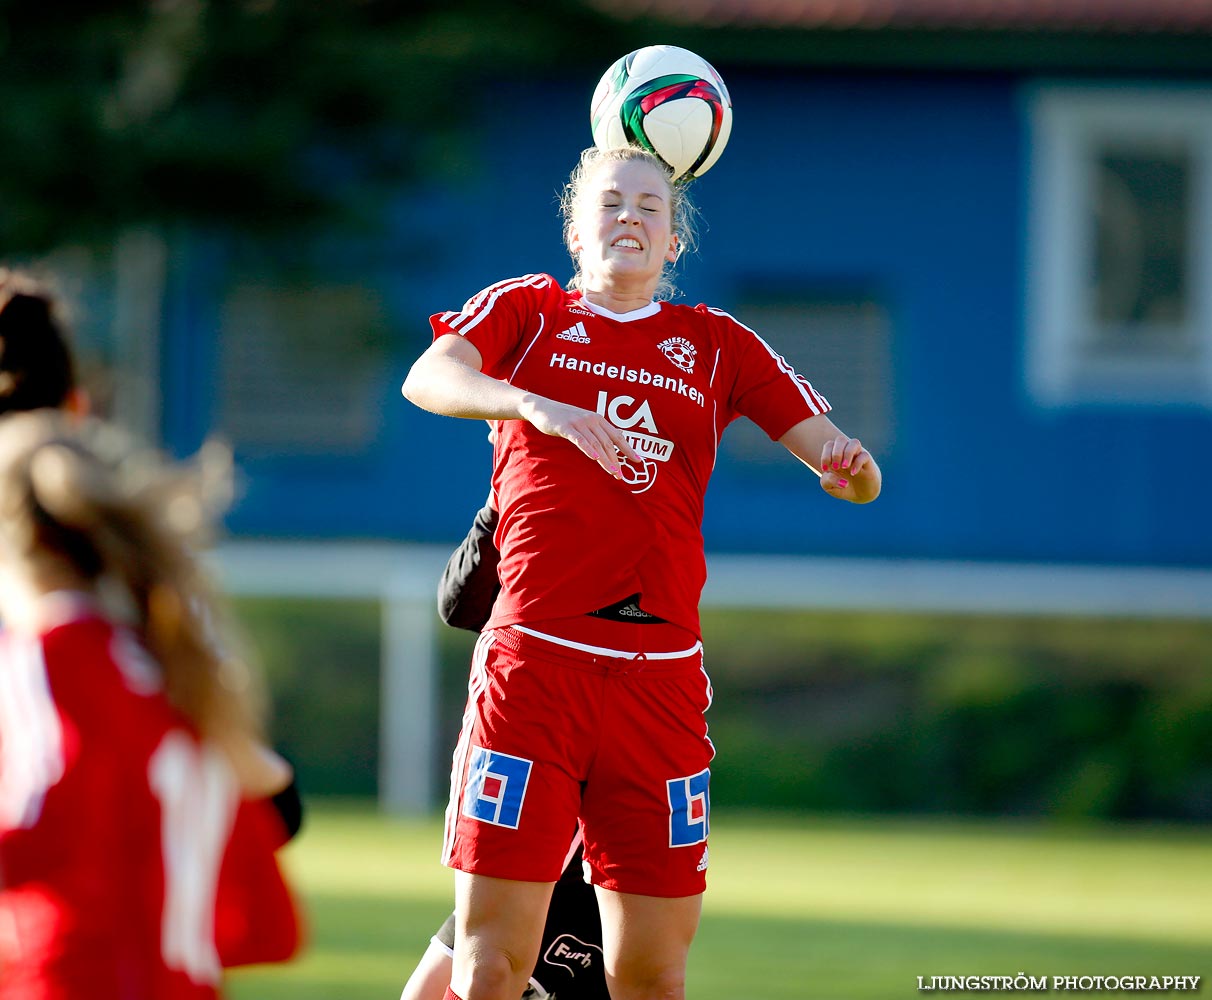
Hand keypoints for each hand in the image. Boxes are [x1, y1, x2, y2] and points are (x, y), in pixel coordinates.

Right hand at [519, 394, 640, 479]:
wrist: (542, 408)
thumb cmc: (564, 418)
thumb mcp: (583, 424)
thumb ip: (596, 433)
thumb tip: (611, 444)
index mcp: (598, 419)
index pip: (617, 436)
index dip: (628, 449)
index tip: (638, 461)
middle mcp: (592, 420)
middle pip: (607, 443)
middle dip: (616, 460)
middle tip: (621, 475)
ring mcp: (579, 423)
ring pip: (596, 443)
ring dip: (605, 459)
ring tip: (613, 472)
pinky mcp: (566, 427)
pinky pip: (579, 439)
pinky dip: (588, 449)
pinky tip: (595, 458)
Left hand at [818, 435, 879, 502]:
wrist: (859, 495)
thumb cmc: (841, 487)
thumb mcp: (829, 487)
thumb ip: (828, 481)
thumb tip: (841, 479)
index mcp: (834, 454)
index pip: (829, 445)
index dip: (825, 455)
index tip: (826, 469)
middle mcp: (846, 452)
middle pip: (840, 440)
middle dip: (836, 453)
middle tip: (836, 467)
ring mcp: (858, 456)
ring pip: (854, 442)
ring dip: (847, 453)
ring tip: (844, 467)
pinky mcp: (868, 462)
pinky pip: (864, 455)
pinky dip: (857, 463)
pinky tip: (853, 473)